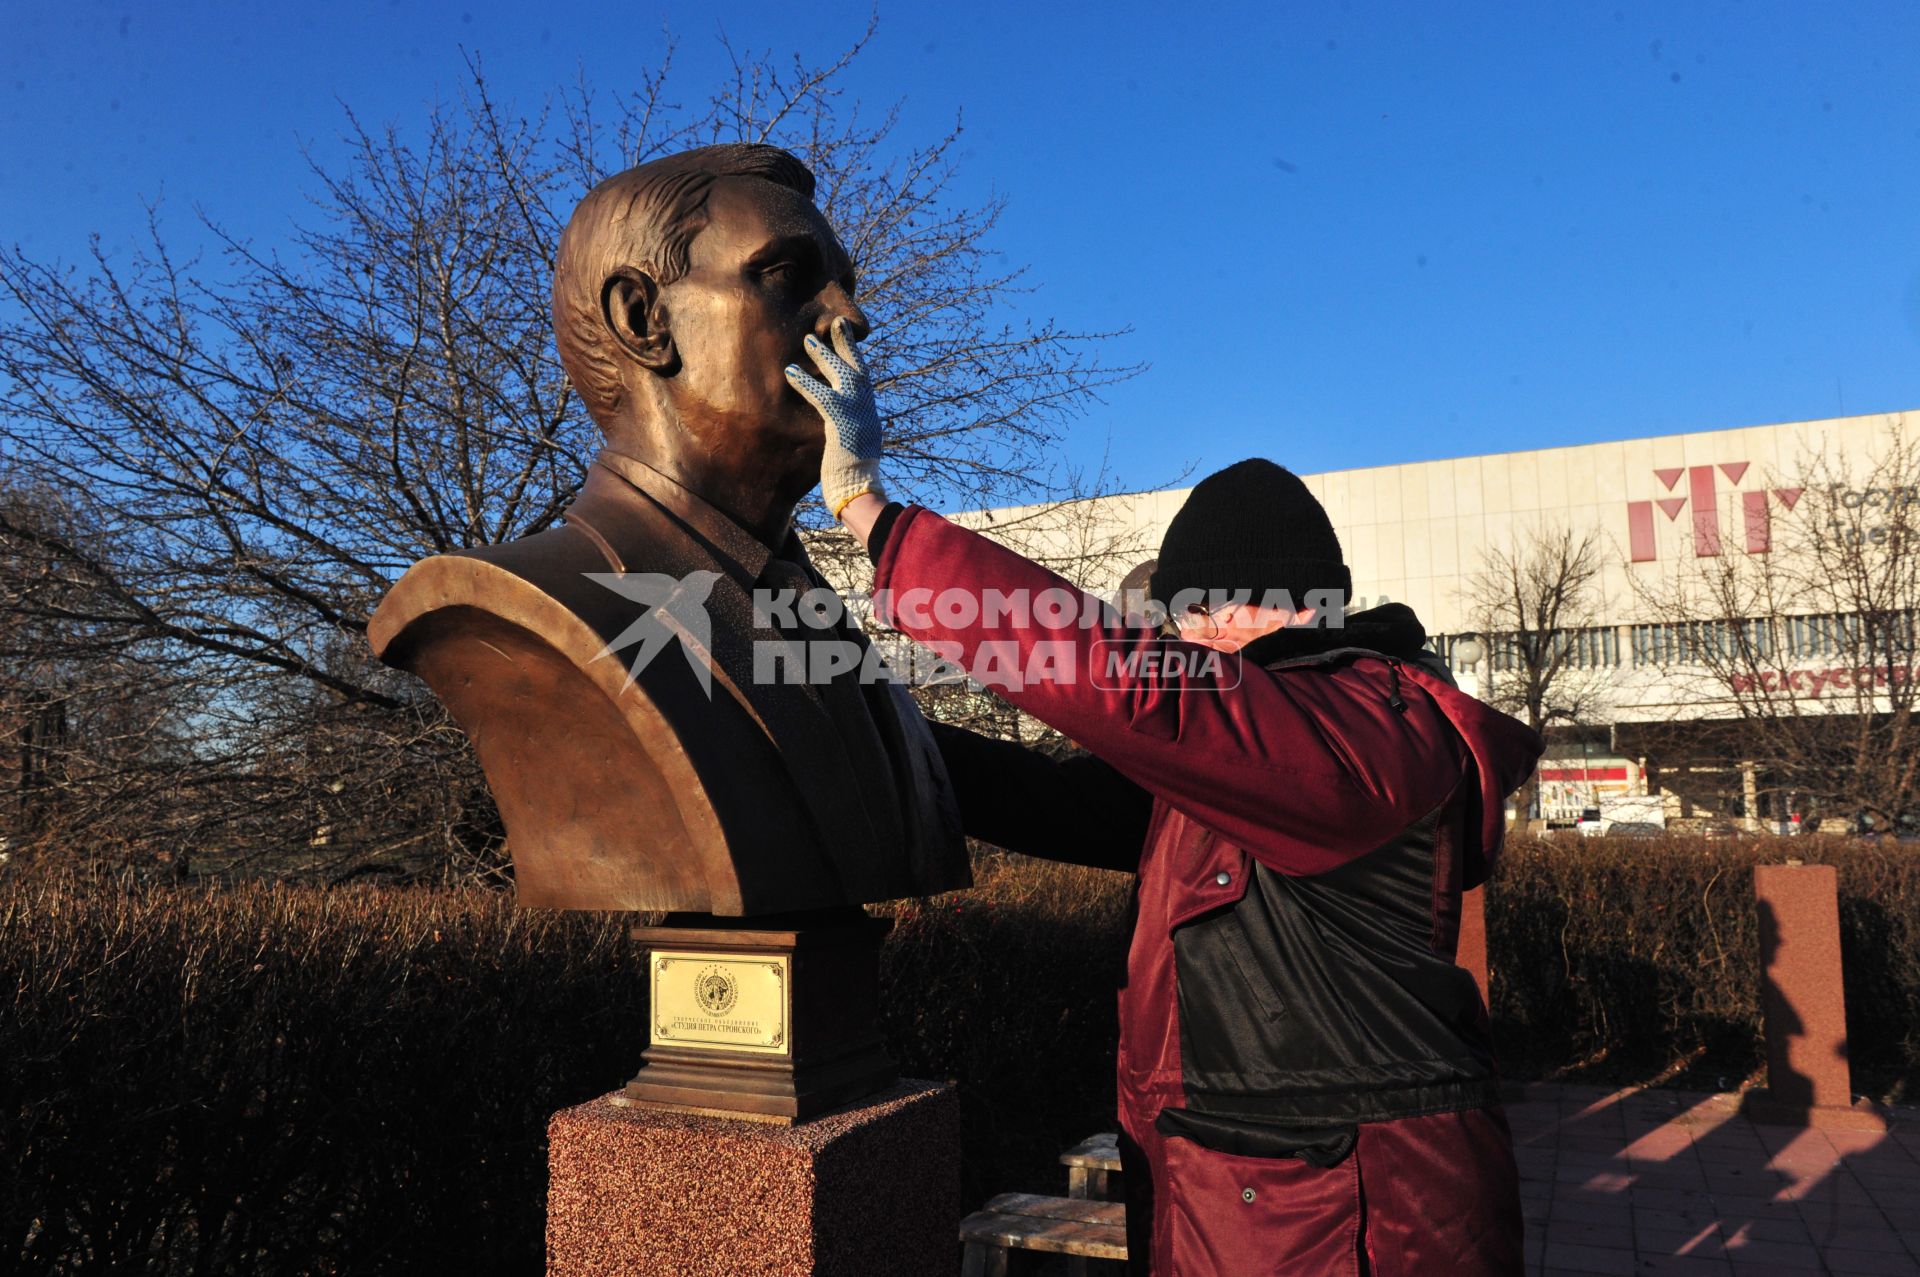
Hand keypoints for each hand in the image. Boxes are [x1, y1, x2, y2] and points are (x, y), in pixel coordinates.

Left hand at [786, 317, 885, 518]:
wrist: (858, 490)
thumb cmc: (852, 478)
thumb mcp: (853, 448)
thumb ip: (848, 431)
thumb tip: (838, 429)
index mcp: (870, 415)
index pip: (863, 380)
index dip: (854, 360)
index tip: (847, 342)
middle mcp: (867, 409)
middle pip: (858, 368)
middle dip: (847, 344)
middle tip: (836, 322)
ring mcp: (857, 413)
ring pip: (842, 374)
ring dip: (824, 355)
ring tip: (808, 338)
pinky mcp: (841, 421)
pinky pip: (821, 395)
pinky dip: (805, 383)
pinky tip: (789, 372)